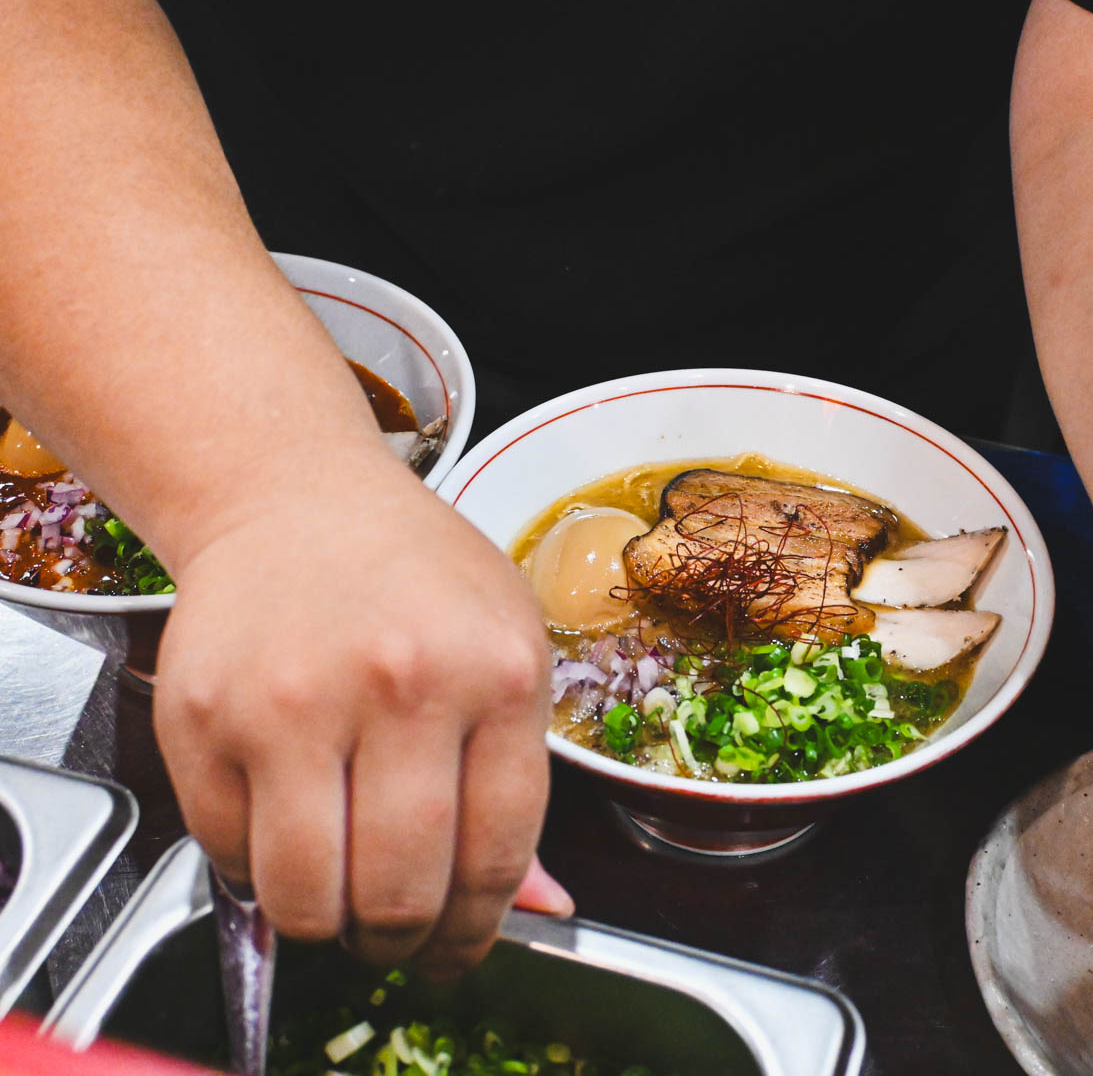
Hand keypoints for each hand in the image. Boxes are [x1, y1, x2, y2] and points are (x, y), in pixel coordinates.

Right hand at [152, 447, 571, 975]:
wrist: (294, 498)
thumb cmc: (415, 577)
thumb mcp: (505, 651)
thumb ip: (517, 782)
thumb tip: (538, 907)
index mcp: (498, 672)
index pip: (497, 853)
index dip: (480, 927)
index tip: (462, 947)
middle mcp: (399, 685)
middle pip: (401, 890)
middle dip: (401, 940)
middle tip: (396, 934)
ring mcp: (291, 701)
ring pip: (306, 895)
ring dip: (326, 924)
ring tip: (340, 898)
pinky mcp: (202, 715)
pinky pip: (228, 854)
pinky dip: (257, 872)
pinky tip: (287, 831)